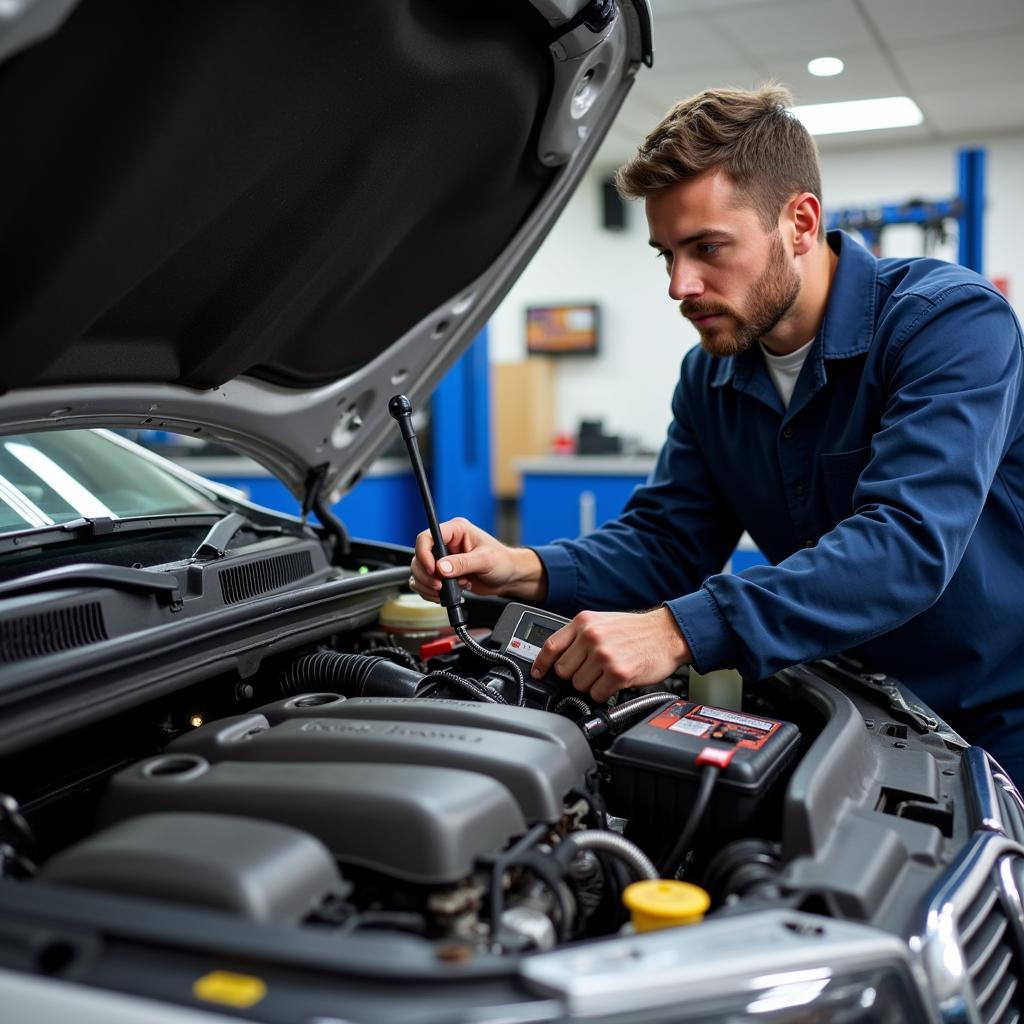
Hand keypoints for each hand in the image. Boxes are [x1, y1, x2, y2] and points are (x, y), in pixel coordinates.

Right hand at [410, 517, 546, 603]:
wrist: (509, 577)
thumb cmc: (503, 562)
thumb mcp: (485, 561)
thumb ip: (463, 563)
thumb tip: (441, 567)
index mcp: (456, 531)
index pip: (427, 537)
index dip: (424, 554)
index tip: (431, 570)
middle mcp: (447, 543)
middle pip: (419, 556)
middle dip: (426, 575)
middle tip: (440, 586)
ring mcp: (444, 559)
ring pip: (419, 571)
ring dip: (428, 585)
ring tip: (445, 591)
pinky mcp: (443, 574)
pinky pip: (425, 583)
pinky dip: (430, 592)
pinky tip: (445, 594)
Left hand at [532, 607, 690, 701]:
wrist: (668, 634)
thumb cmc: (636, 631)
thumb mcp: (603, 621)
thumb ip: (580, 636)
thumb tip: (558, 657)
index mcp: (584, 622)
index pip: (551, 646)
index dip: (541, 664)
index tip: (538, 674)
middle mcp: (591, 636)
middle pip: (563, 671)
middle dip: (574, 676)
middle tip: (591, 671)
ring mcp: (604, 655)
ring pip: (578, 685)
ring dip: (590, 685)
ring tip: (606, 674)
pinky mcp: (617, 673)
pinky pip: (596, 694)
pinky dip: (603, 693)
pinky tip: (614, 682)